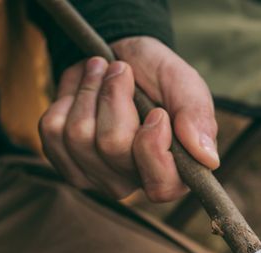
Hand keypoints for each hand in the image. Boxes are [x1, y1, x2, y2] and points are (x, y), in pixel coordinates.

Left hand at [39, 36, 218, 201]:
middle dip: (114, 96)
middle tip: (121, 70)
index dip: (152, 147)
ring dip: (89, 90)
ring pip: (78, 135)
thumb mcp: (185, 85)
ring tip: (101, 71)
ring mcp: (94, 177)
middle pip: (111, 146)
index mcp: (173, 174)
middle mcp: (132, 182)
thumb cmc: (158, 77)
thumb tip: (208, 159)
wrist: (120, 58)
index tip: (157, 111)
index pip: (160, 186)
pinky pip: (52, 130)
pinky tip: (81, 89)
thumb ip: (197, 117)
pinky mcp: (64, 162)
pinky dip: (66, 96)